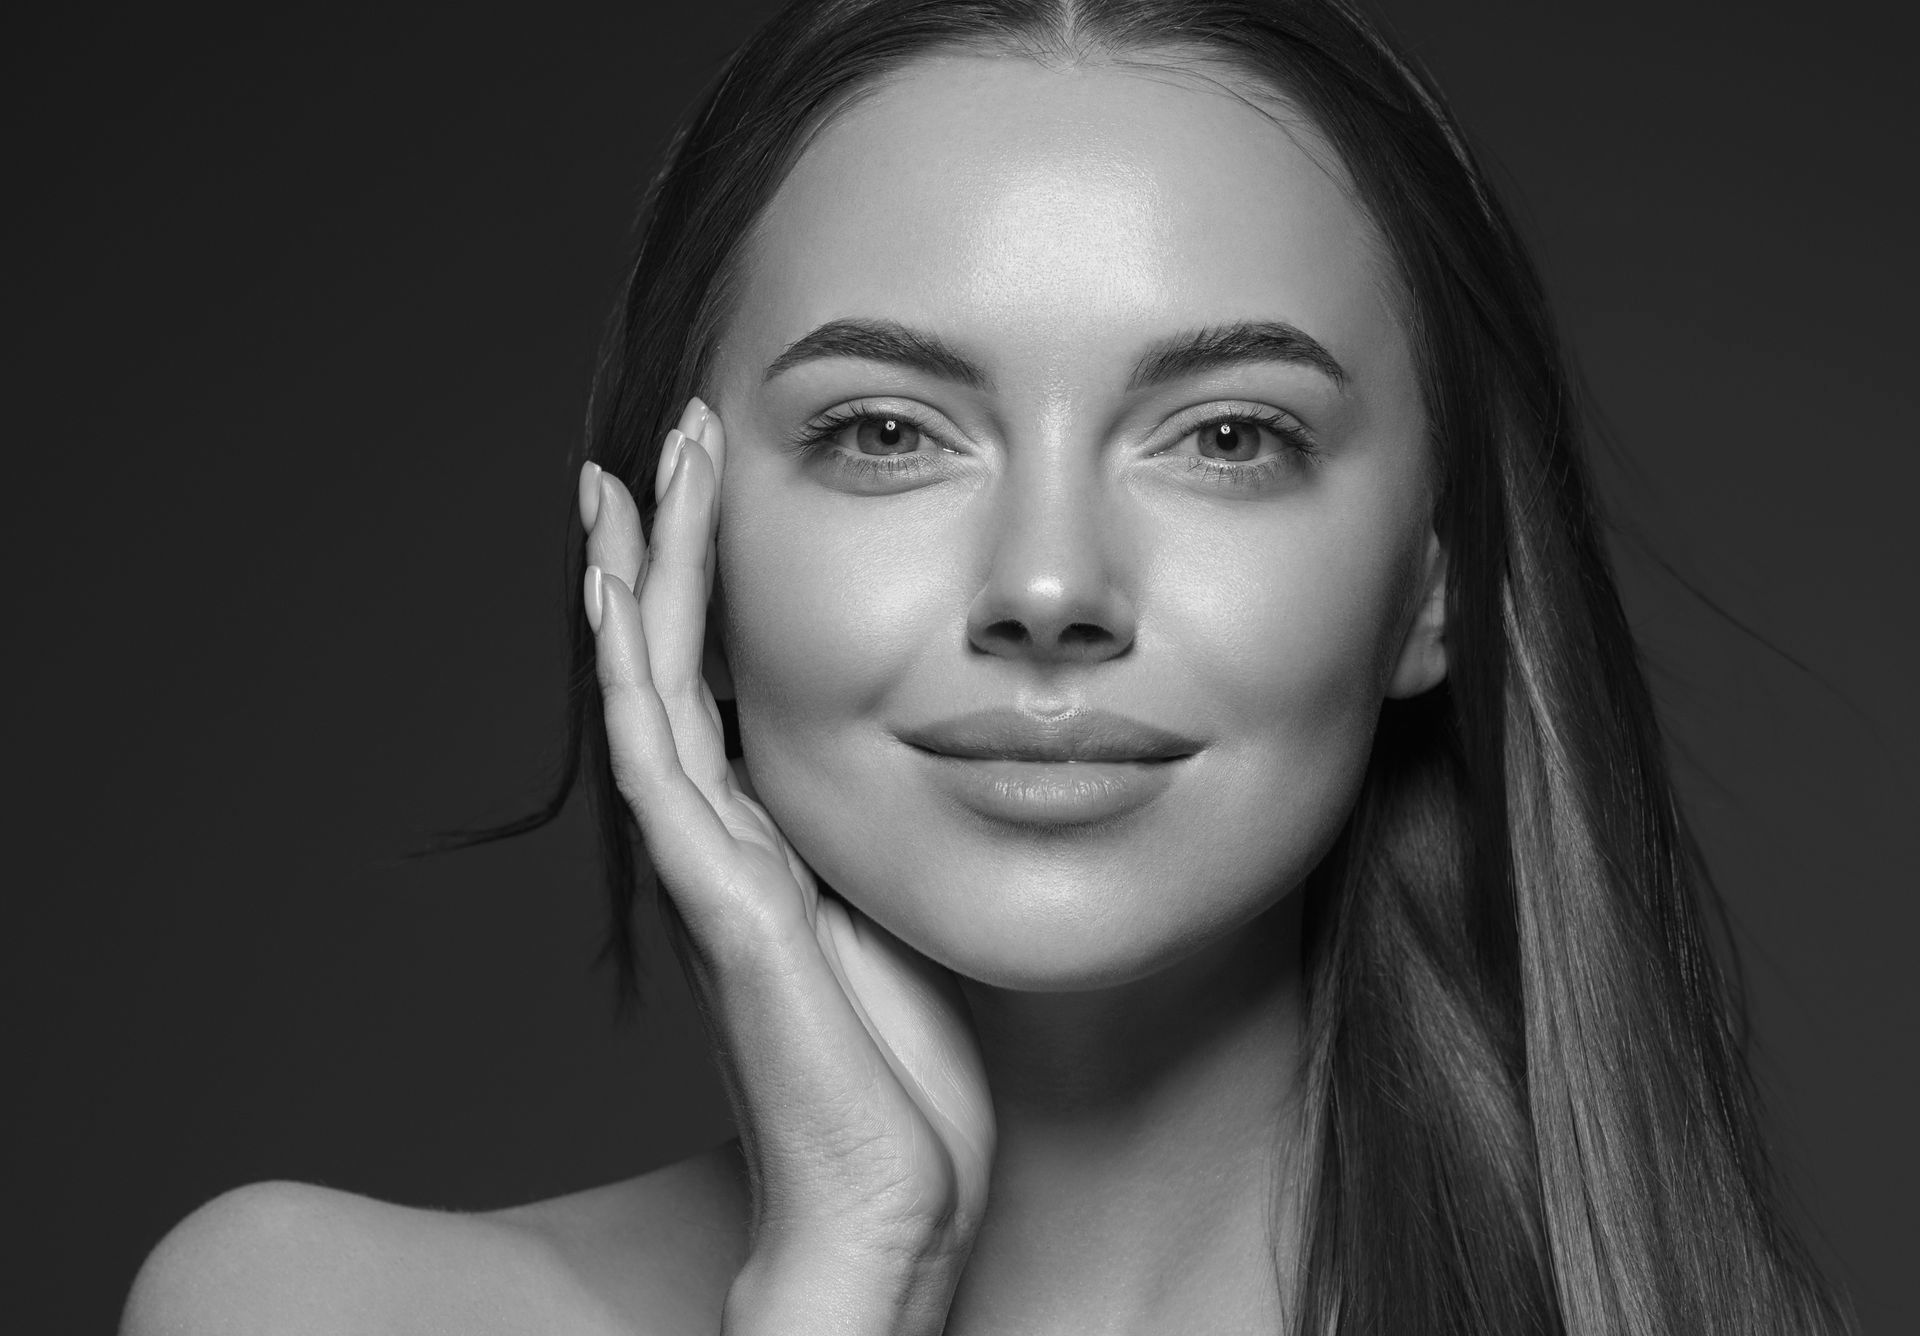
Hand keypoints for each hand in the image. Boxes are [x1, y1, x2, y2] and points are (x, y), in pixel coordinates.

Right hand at [580, 398, 994, 1334]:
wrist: (887, 1198)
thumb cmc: (898, 1074)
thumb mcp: (895, 916)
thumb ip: (868, 844)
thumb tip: (914, 764)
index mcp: (760, 842)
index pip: (717, 686)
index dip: (701, 589)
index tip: (700, 493)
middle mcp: (717, 844)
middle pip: (670, 666)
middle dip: (666, 549)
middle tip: (665, 443)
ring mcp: (709, 872)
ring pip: (653, 693)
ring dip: (643, 582)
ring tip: (636, 478)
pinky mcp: (726, 905)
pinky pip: (666, 765)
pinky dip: (634, 675)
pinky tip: (616, 598)